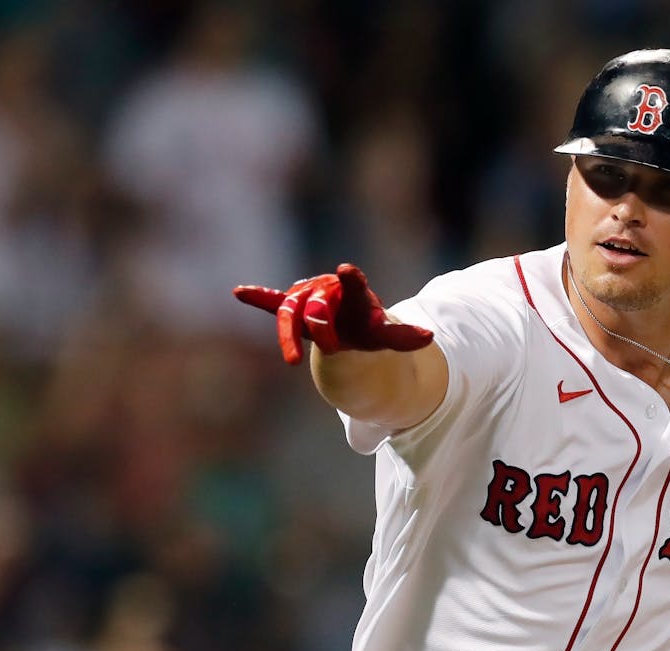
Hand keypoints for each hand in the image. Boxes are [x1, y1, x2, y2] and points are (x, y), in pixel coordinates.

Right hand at [232, 264, 431, 364]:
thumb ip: (403, 337)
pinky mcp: (291, 307)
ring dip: (289, 334)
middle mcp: (328, 292)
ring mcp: (307, 298)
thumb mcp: (384, 336)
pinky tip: (240, 292)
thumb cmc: (366, 327)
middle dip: (320, 323)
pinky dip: (259, 297)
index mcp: (355, 296)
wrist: (346, 320)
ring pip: (292, 311)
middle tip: (329, 345)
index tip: (347, 271)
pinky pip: (272, 302)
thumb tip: (430, 337)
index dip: (353, 282)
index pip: (355, 289)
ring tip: (292, 360)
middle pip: (318, 306)